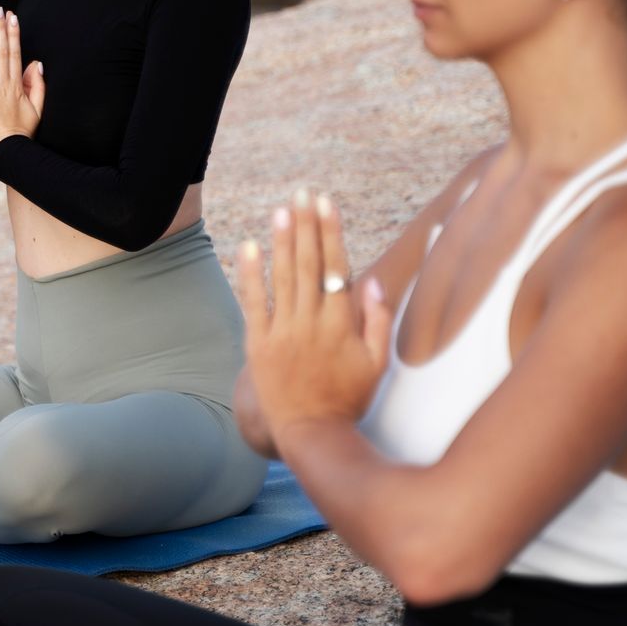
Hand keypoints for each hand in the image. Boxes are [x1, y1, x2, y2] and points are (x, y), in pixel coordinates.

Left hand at [0, 3, 43, 160]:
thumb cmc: (23, 134)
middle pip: (0, 51)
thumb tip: (37, 64)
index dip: (13, 34)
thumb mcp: (37, 109)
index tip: (12, 16)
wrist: (10, 153)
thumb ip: (38, 86)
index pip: (15, 54)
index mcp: (16, 86)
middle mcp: (2, 85)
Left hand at [234, 189, 392, 439]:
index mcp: (341, 324)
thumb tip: (372, 280)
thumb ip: (376, 321)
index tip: (326, 203)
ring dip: (282, 241)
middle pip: (308, 264)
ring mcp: (283, 332)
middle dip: (306, 225)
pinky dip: (250, 275)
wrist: (310, 433)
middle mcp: (311, 323)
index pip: (335, 267)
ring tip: (281, 209)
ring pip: (283, 278)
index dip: (330, 233)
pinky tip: (249, 247)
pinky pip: (253, 303)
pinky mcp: (258, 344)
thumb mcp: (376, 363)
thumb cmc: (348, 398)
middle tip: (302, 192)